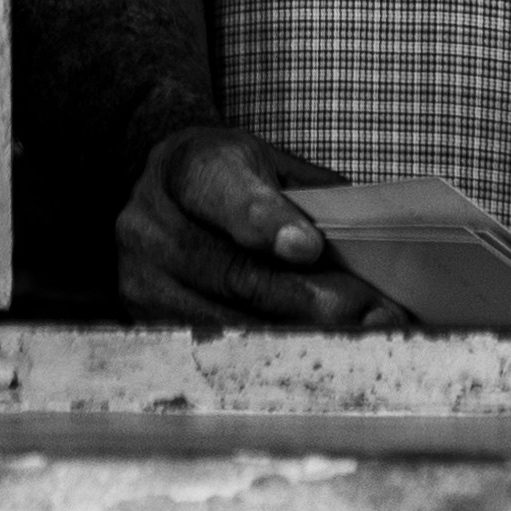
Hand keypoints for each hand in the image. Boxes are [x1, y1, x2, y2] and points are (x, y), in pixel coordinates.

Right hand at [115, 125, 405, 330]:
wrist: (151, 188)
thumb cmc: (229, 176)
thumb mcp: (267, 162)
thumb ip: (309, 195)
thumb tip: (370, 238)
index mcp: (188, 166)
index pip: (224, 193)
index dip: (266, 222)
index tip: (309, 248)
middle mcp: (150, 222)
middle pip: (231, 272)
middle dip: (306, 297)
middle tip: (370, 313)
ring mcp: (139, 276)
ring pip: (225, 317)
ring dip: (297, 331)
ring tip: (358, 336)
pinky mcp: (142, 319)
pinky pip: (214, 342)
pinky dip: (269, 347)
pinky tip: (314, 348)